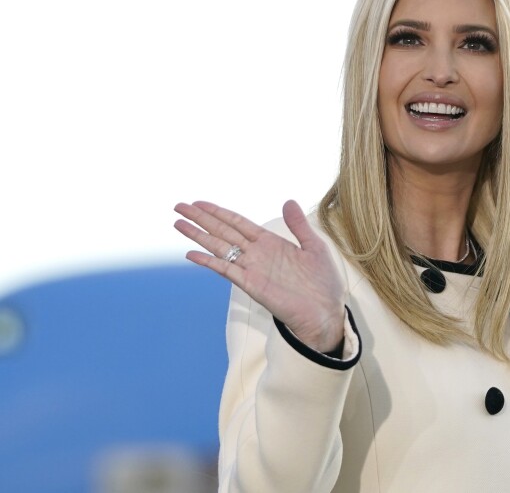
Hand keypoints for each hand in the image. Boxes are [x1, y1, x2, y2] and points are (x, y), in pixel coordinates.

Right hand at [173, 200, 344, 352]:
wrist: (325, 313)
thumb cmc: (323, 283)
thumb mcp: (315, 247)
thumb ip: (299, 225)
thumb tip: (288, 201)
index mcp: (271, 242)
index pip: (238, 222)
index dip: (218, 212)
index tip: (199, 203)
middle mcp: (257, 254)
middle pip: (223, 231)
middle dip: (201, 218)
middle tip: (178, 207)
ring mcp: (252, 268)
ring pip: (219, 247)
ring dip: (198, 235)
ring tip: (178, 224)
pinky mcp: (251, 284)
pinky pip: (225, 270)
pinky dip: (208, 261)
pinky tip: (191, 254)